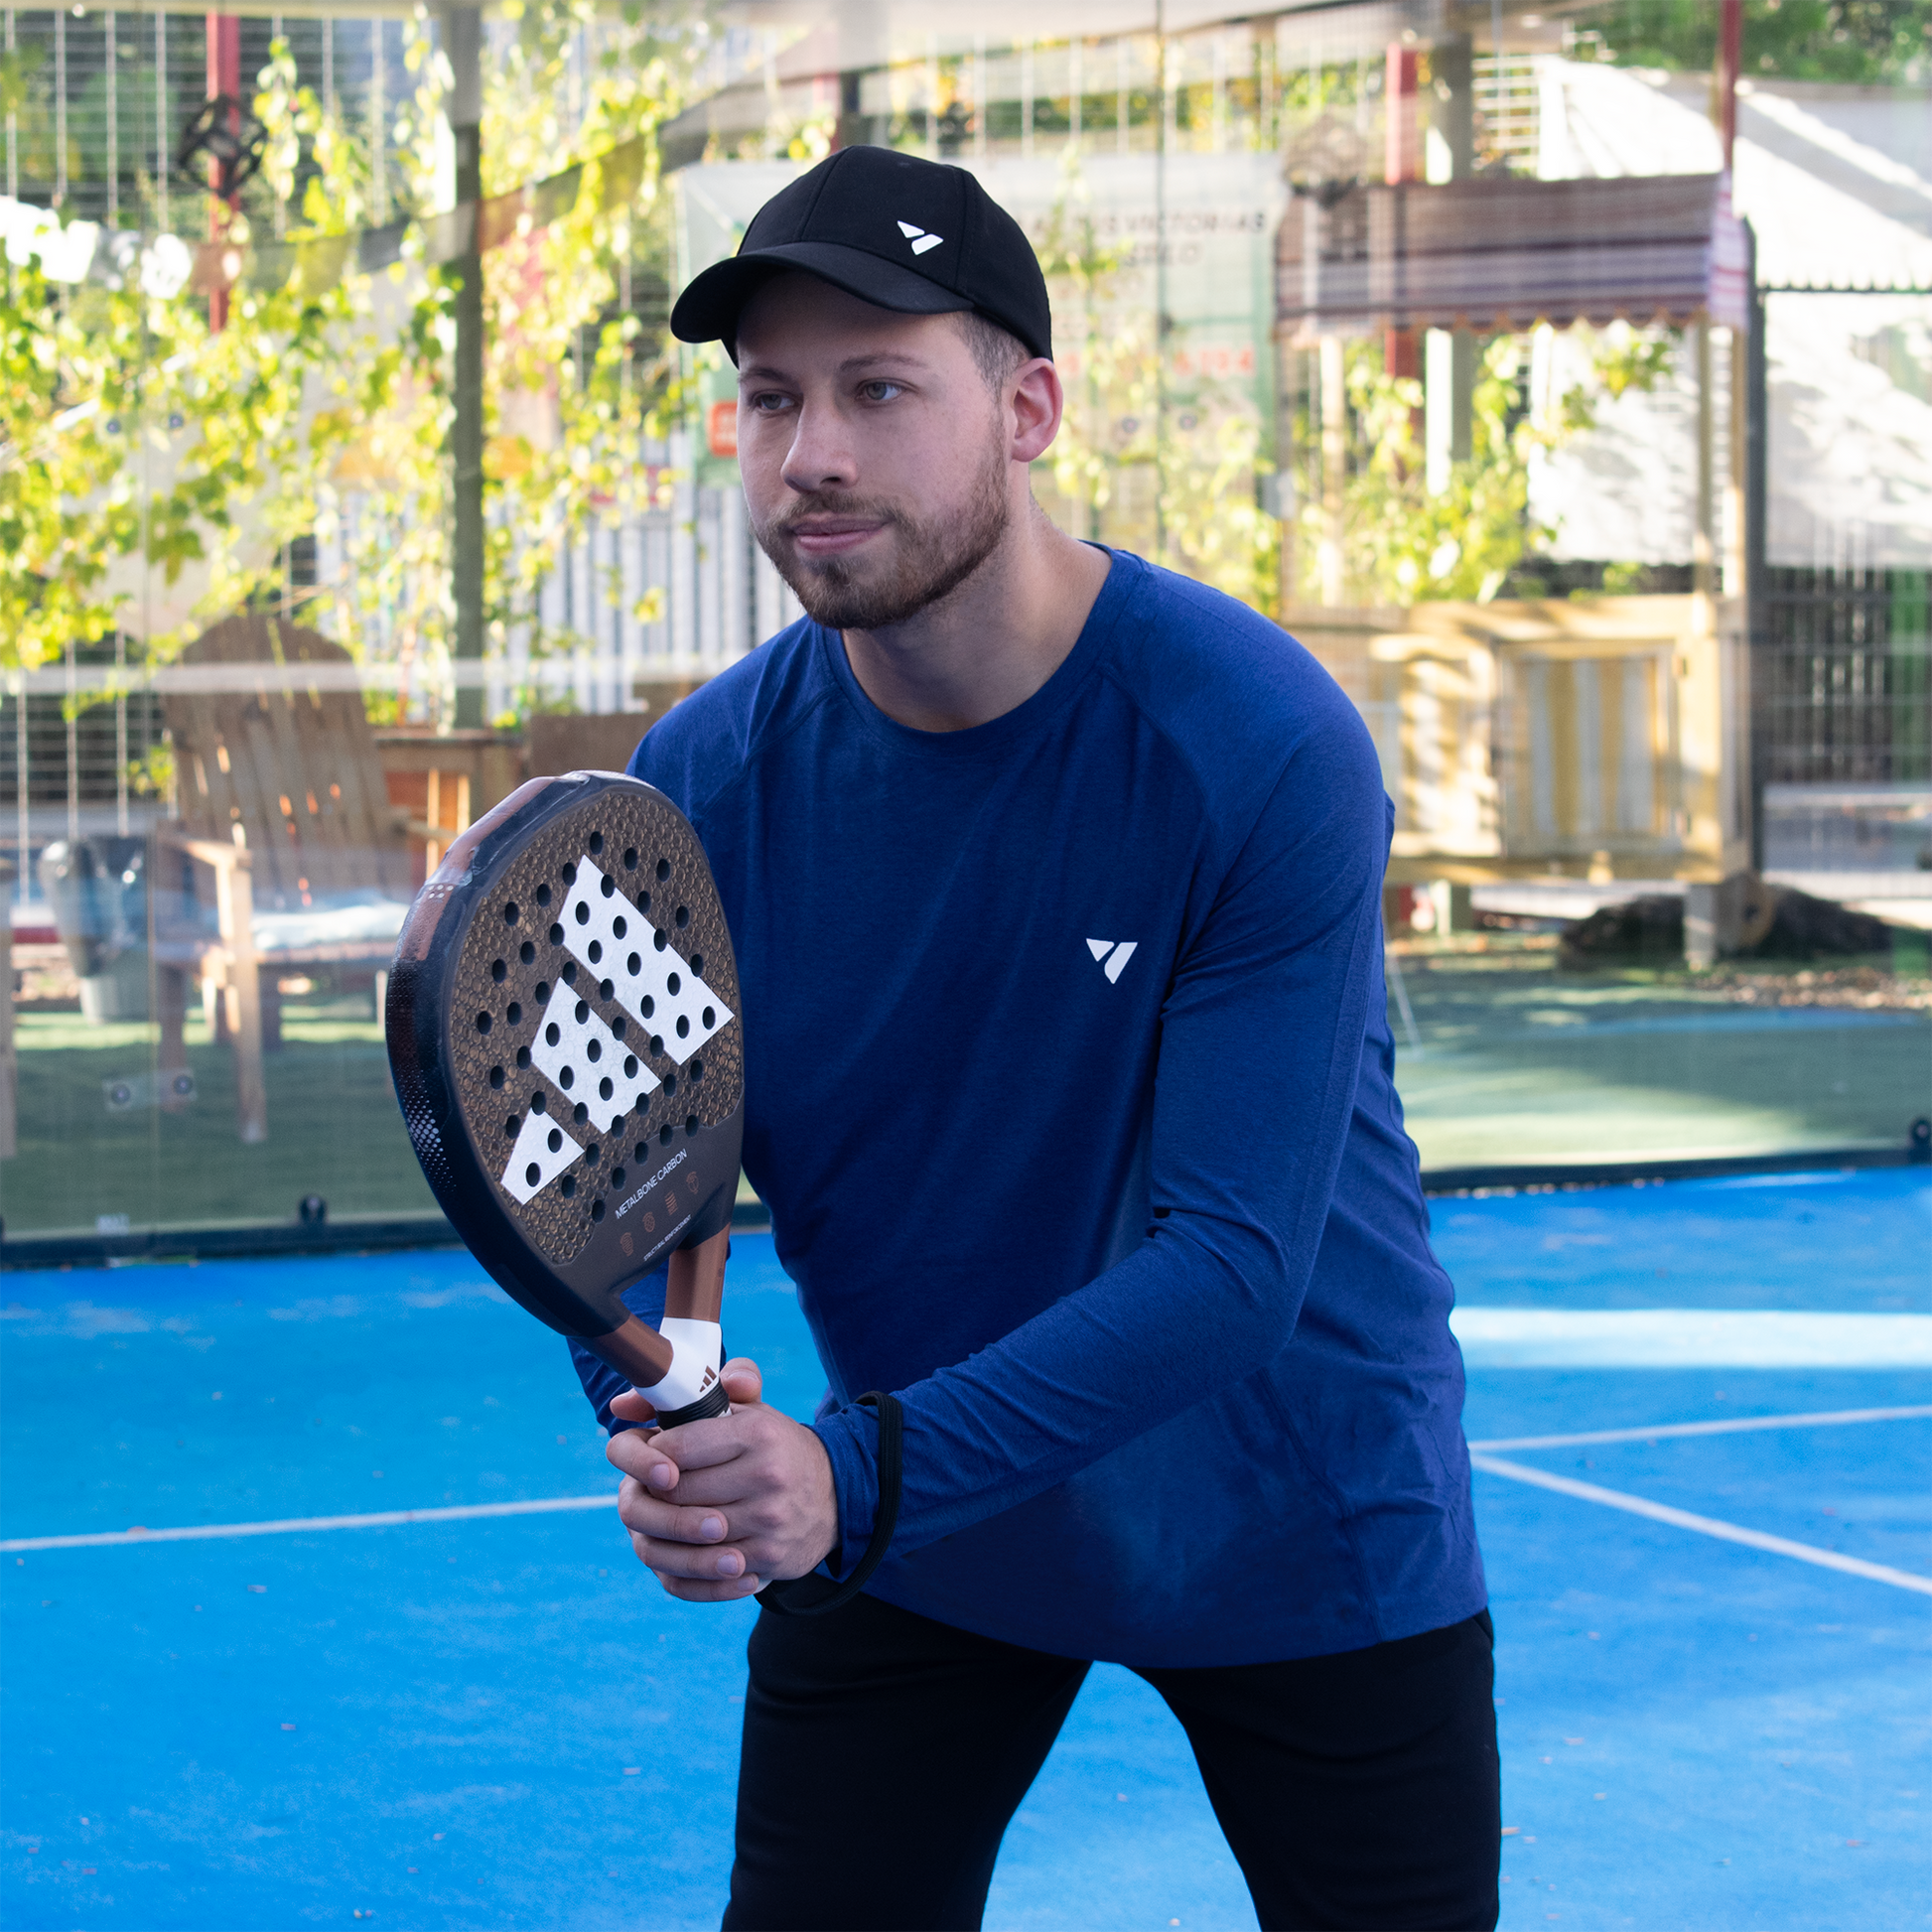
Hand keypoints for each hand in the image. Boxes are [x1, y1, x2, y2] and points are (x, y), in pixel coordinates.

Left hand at [606, 1357, 839, 1601]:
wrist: (834, 1494)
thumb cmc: (776, 1447)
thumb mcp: (750, 1410)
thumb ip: (699, 1391)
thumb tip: (624, 1403)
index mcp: (756, 1433)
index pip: (677, 1449)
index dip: (652, 1456)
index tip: (653, 1459)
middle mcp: (766, 1475)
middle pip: (677, 1493)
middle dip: (656, 1493)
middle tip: (653, 1490)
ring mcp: (768, 1519)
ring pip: (689, 1532)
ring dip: (668, 1528)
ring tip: (668, 1516)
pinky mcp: (769, 1556)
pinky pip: (709, 1568)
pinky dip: (689, 1560)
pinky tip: (687, 1547)